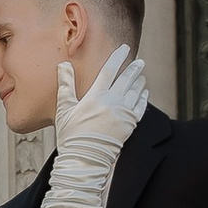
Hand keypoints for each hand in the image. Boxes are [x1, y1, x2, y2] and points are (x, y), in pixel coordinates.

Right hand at [52, 42, 148, 163]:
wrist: (85, 158)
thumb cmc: (71, 134)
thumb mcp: (65, 108)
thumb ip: (66, 85)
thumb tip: (63, 65)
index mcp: (95, 96)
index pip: (109, 70)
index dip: (118, 57)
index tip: (124, 48)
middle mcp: (112, 103)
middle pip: (127, 79)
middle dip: (134, 68)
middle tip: (140, 61)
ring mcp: (123, 114)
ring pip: (136, 92)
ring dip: (139, 81)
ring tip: (141, 75)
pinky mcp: (130, 125)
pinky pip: (141, 107)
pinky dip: (143, 97)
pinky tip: (144, 92)